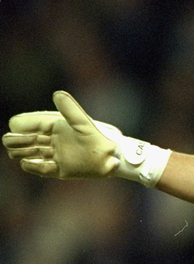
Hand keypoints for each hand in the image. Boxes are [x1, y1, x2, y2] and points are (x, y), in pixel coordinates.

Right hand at [2, 91, 121, 178]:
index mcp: (59, 127)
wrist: (113, 158)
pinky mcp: (61, 170)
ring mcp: (57, 155)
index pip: (35, 124)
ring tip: (14, 153)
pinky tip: (25, 163)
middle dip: (17, 140)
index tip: (14, 126)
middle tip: (10, 141)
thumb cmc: (100, 138)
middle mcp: (56, 140)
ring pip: (33, 153)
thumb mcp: (84, 123)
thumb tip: (57, 94)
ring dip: (22, 152)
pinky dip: (33, 167)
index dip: (23, 125)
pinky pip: (42, 169)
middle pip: (29, 139)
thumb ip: (70, 110)